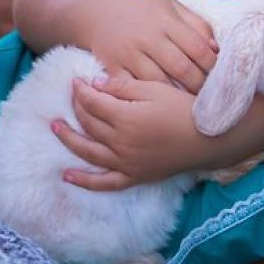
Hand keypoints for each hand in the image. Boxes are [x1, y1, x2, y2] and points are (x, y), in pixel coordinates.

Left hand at [51, 74, 202, 190]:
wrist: (209, 138)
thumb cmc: (184, 108)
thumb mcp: (154, 89)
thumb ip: (122, 87)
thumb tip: (95, 85)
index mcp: (125, 118)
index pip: (92, 102)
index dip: (81, 91)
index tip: (76, 81)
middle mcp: (120, 143)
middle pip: (89, 123)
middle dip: (76, 107)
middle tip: (71, 96)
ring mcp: (126, 163)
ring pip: (88, 151)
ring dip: (69, 139)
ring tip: (54, 127)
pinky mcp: (134, 177)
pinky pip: (104, 182)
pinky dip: (84, 181)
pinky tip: (68, 175)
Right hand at [89, 0, 218, 93]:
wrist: (96, 10)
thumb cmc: (141, 10)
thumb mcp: (170, 6)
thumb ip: (196, 24)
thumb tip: (217, 49)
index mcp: (166, 20)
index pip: (198, 48)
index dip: (213, 66)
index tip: (220, 78)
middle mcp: (148, 36)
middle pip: (182, 69)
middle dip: (199, 86)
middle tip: (209, 98)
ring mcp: (129, 53)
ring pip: (160, 83)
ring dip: (177, 96)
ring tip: (190, 104)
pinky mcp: (113, 68)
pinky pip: (135, 90)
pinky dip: (149, 99)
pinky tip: (160, 103)